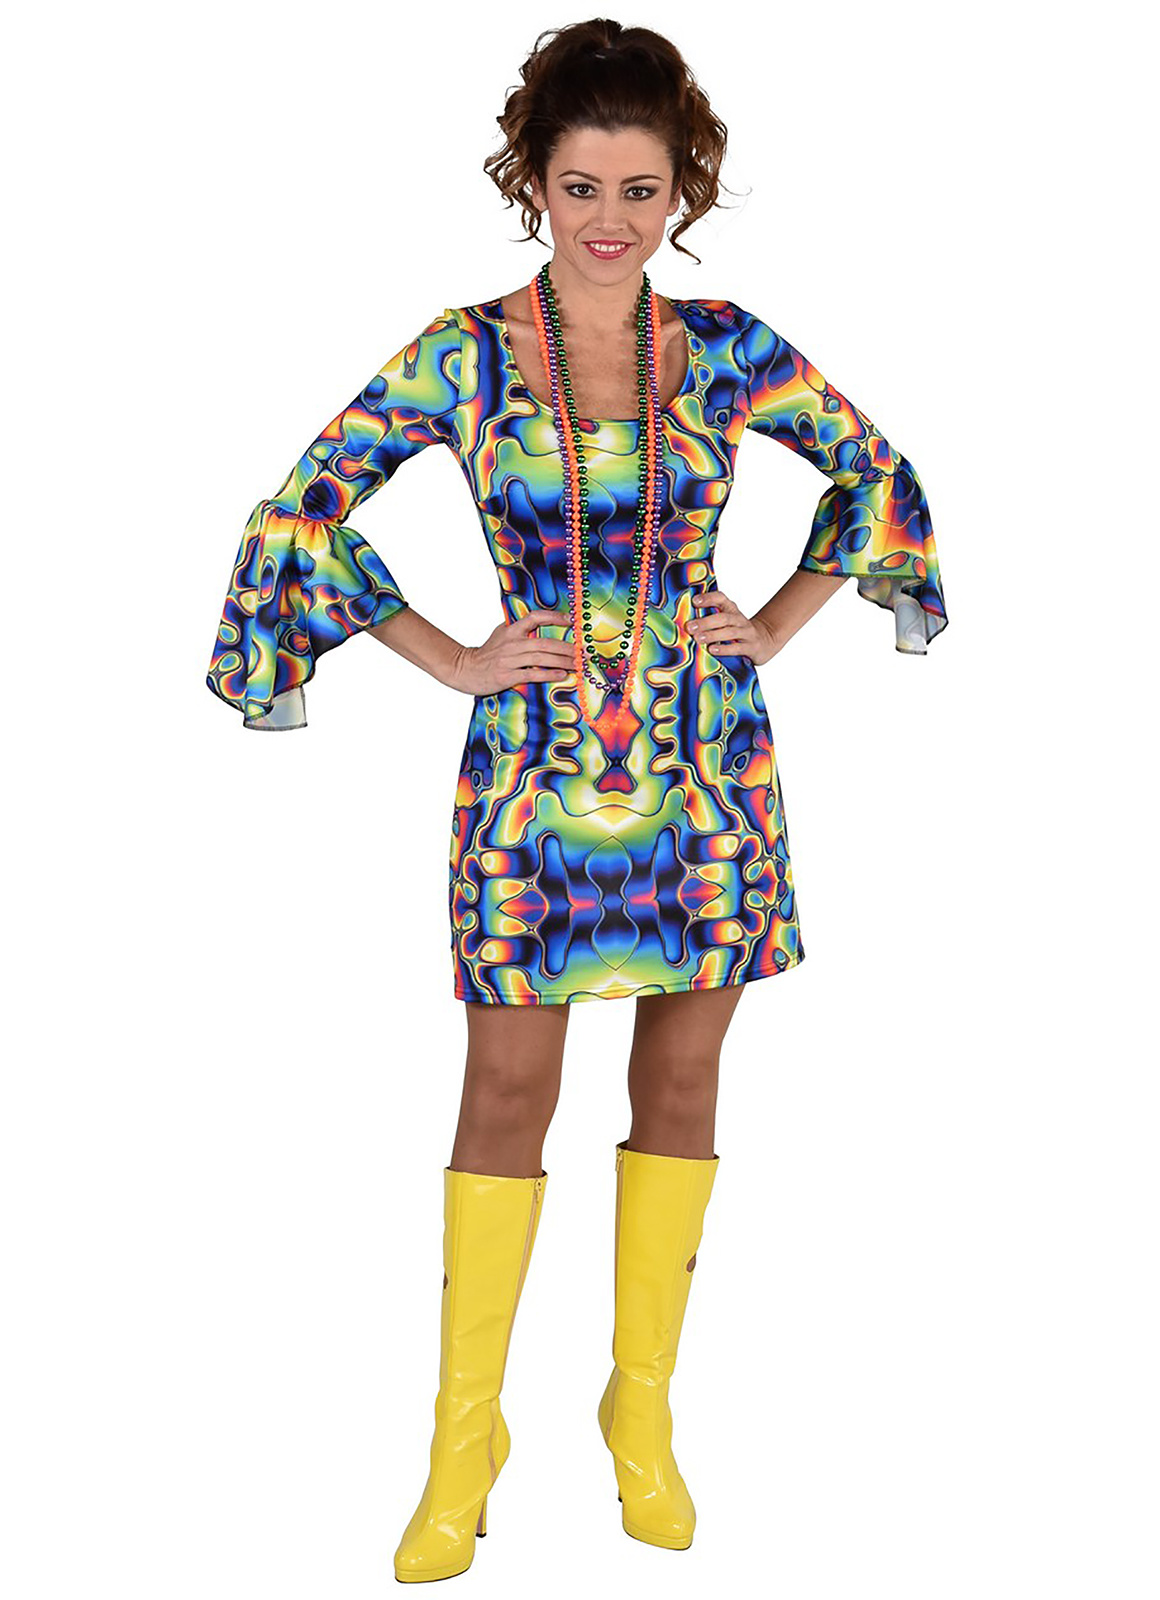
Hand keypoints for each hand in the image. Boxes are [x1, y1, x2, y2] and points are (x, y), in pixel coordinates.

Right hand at [451, 609, 575, 694]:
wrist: (465, 669)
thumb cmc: (486, 653)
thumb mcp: (500, 635)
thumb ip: (518, 629)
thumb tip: (538, 623)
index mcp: (511, 630)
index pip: (535, 617)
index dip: (554, 617)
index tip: (572, 620)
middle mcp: (512, 643)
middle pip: (545, 642)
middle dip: (568, 648)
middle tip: (585, 652)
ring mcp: (509, 660)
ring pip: (541, 658)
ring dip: (563, 661)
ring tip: (579, 664)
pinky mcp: (506, 675)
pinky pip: (532, 674)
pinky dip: (548, 674)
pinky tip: (562, 674)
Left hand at [689, 590, 781, 665]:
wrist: (765, 641)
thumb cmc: (737, 632)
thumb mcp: (727, 622)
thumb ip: (710, 620)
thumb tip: (685, 623)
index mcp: (731, 610)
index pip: (721, 598)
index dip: (708, 598)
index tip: (694, 601)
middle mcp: (739, 619)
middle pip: (723, 617)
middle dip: (705, 622)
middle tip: (690, 627)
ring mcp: (747, 633)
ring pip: (730, 631)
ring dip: (713, 634)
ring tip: (698, 638)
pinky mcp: (751, 647)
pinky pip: (737, 648)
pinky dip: (724, 649)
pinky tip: (712, 650)